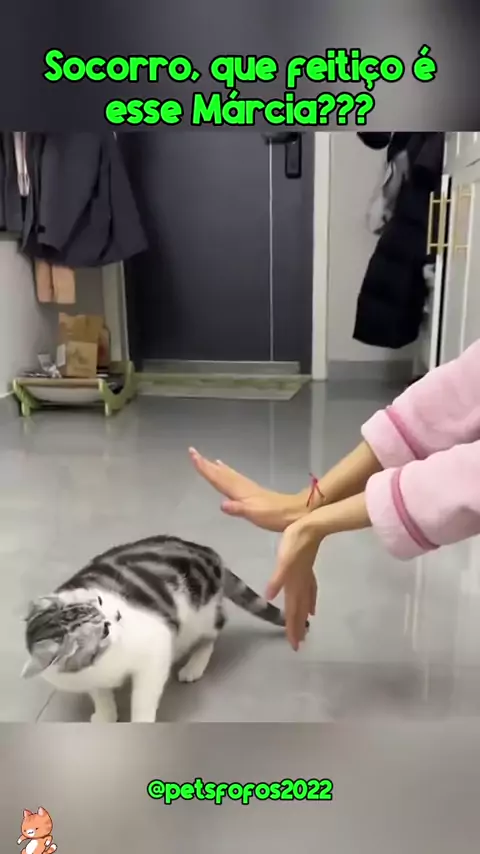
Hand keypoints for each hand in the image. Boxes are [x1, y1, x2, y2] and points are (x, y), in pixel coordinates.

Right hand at [189, 447, 305, 530]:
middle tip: (193, 452)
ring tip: (205, 459)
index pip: (218, 478)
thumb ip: (238, 509)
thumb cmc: (274, 516)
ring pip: (227, 474)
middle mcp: (241, 486)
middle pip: (220, 473)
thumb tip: (222, 505)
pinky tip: (226, 471)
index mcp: (239, 491)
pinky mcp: (252, 491)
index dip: (205, 468)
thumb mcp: (255, 514)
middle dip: (206, 464)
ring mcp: (247, 488)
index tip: (193, 455)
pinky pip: (233, 478)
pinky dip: (226, 472)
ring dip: (214, 467)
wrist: (295, 513)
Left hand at [266, 518, 321, 649]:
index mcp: (293, 583)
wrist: (311, 526)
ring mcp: (306, 576)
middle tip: (298, 644)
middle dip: (298, 627)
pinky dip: (310, 600)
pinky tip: (311, 605)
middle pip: (299, 610)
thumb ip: (277, 579)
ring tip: (305, 628)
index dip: (292, 627)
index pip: (292, 610)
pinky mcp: (307, 569)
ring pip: (305, 602)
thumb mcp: (283, 560)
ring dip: (303, 616)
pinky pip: (310, 590)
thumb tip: (269, 597)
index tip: (294, 645)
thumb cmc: (295, 541)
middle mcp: (301, 583)